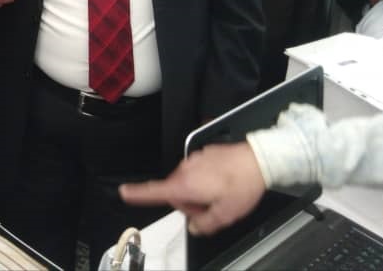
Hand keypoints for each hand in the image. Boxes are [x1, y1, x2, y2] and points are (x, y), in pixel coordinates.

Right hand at [119, 142, 265, 235]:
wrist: (257, 160)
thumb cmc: (242, 183)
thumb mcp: (225, 214)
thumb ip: (205, 224)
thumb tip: (195, 227)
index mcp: (185, 185)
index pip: (154, 191)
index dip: (137, 194)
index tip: (124, 192)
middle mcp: (185, 170)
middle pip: (175, 192)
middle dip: (189, 203)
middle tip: (210, 208)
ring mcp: (193, 161)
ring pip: (187, 183)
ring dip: (198, 192)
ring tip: (220, 193)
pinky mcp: (203, 155)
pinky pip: (197, 172)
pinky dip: (206, 180)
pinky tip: (223, 183)